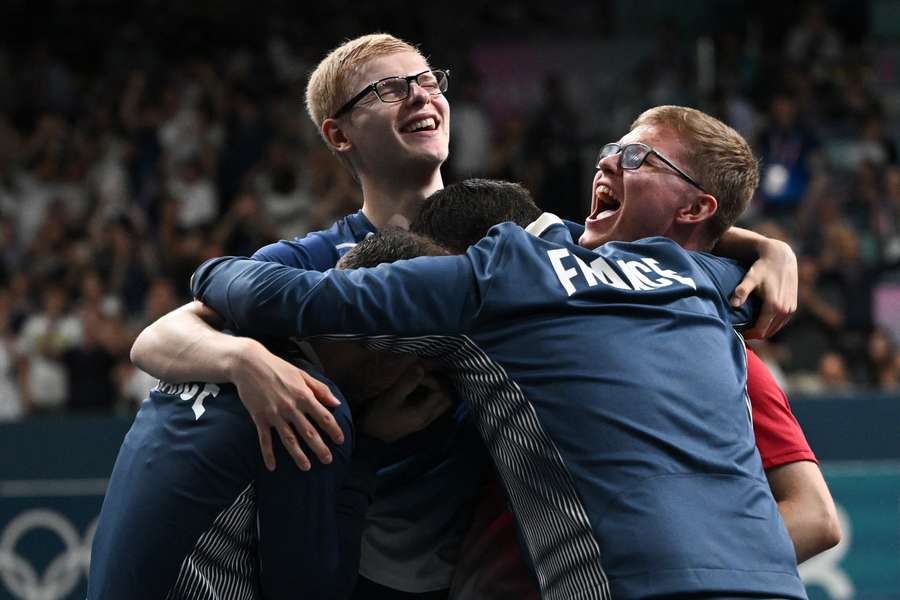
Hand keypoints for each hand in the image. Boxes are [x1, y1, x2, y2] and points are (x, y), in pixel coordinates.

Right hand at [229, 338, 343, 470]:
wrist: (249, 364)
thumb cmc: (278, 367)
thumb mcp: (302, 374)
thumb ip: (320, 389)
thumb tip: (336, 403)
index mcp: (303, 395)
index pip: (323, 417)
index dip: (334, 430)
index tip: (340, 440)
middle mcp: (291, 407)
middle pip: (308, 432)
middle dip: (320, 448)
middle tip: (328, 460)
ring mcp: (274, 414)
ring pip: (289, 439)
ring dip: (298, 455)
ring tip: (306, 467)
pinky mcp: (259, 418)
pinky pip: (265, 440)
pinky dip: (268, 454)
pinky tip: (272, 466)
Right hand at [361, 364, 452, 443]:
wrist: (369, 436)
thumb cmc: (379, 415)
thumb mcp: (392, 396)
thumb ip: (408, 382)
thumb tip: (421, 367)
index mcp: (424, 413)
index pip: (441, 393)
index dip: (432, 381)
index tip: (418, 375)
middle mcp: (427, 419)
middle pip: (446, 401)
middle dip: (438, 386)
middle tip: (423, 378)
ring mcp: (423, 422)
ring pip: (439, 405)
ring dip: (433, 392)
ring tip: (419, 383)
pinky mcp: (417, 422)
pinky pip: (431, 408)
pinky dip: (428, 398)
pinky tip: (416, 392)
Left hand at [731, 238, 797, 338]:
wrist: (781, 258)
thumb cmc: (762, 268)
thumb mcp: (750, 278)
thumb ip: (742, 291)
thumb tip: (732, 304)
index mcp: (774, 306)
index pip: (760, 330)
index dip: (749, 334)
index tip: (739, 333)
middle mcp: (785, 310)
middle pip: (768, 332)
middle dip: (756, 333)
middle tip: (743, 331)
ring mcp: (791, 309)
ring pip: (775, 328)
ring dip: (764, 329)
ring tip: (750, 326)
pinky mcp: (793, 306)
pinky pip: (781, 322)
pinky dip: (772, 324)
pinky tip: (761, 321)